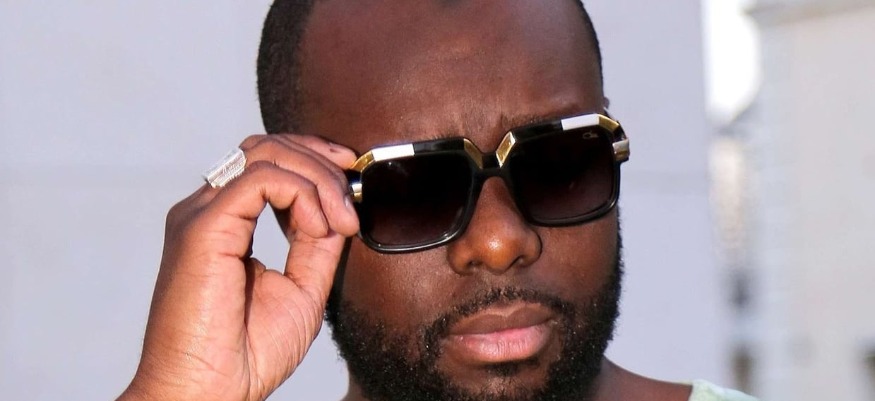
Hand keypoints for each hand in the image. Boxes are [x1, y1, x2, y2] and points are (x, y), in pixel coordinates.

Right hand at [119, 135, 358, 400]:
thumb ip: (315, 243)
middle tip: (352, 206)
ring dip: (318, 179)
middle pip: (268, 147)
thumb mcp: (301, 287)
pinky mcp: (203, 227)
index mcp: (225, 222)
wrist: (210, 392)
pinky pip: (261, 178)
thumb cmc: (246, 353)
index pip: (267, 162)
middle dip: (322, 162)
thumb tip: (337, 208)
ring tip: (341, 222)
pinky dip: (302, 194)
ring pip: (267, 154)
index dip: (314, 160)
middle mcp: (208, 210)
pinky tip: (319, 227)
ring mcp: (202, 215)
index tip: (353, 178)